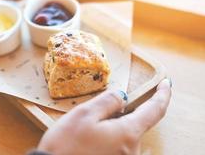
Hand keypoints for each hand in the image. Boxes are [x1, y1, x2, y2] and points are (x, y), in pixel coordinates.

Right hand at [37, 78, 171, 154]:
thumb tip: (122, 96)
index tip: (166, 84)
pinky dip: (110, 135)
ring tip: (87, 127)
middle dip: (122, 112)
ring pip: (125, 134)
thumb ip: (108, 101)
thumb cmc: (66, 145)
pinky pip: (119, 145)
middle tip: (97, 111)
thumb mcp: (84, 114)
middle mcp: (131, 150)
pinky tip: (91, 137)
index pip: (154, 110)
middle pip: (136, 123)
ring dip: (113, 124)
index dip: (163, 95)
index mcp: (127, 133)